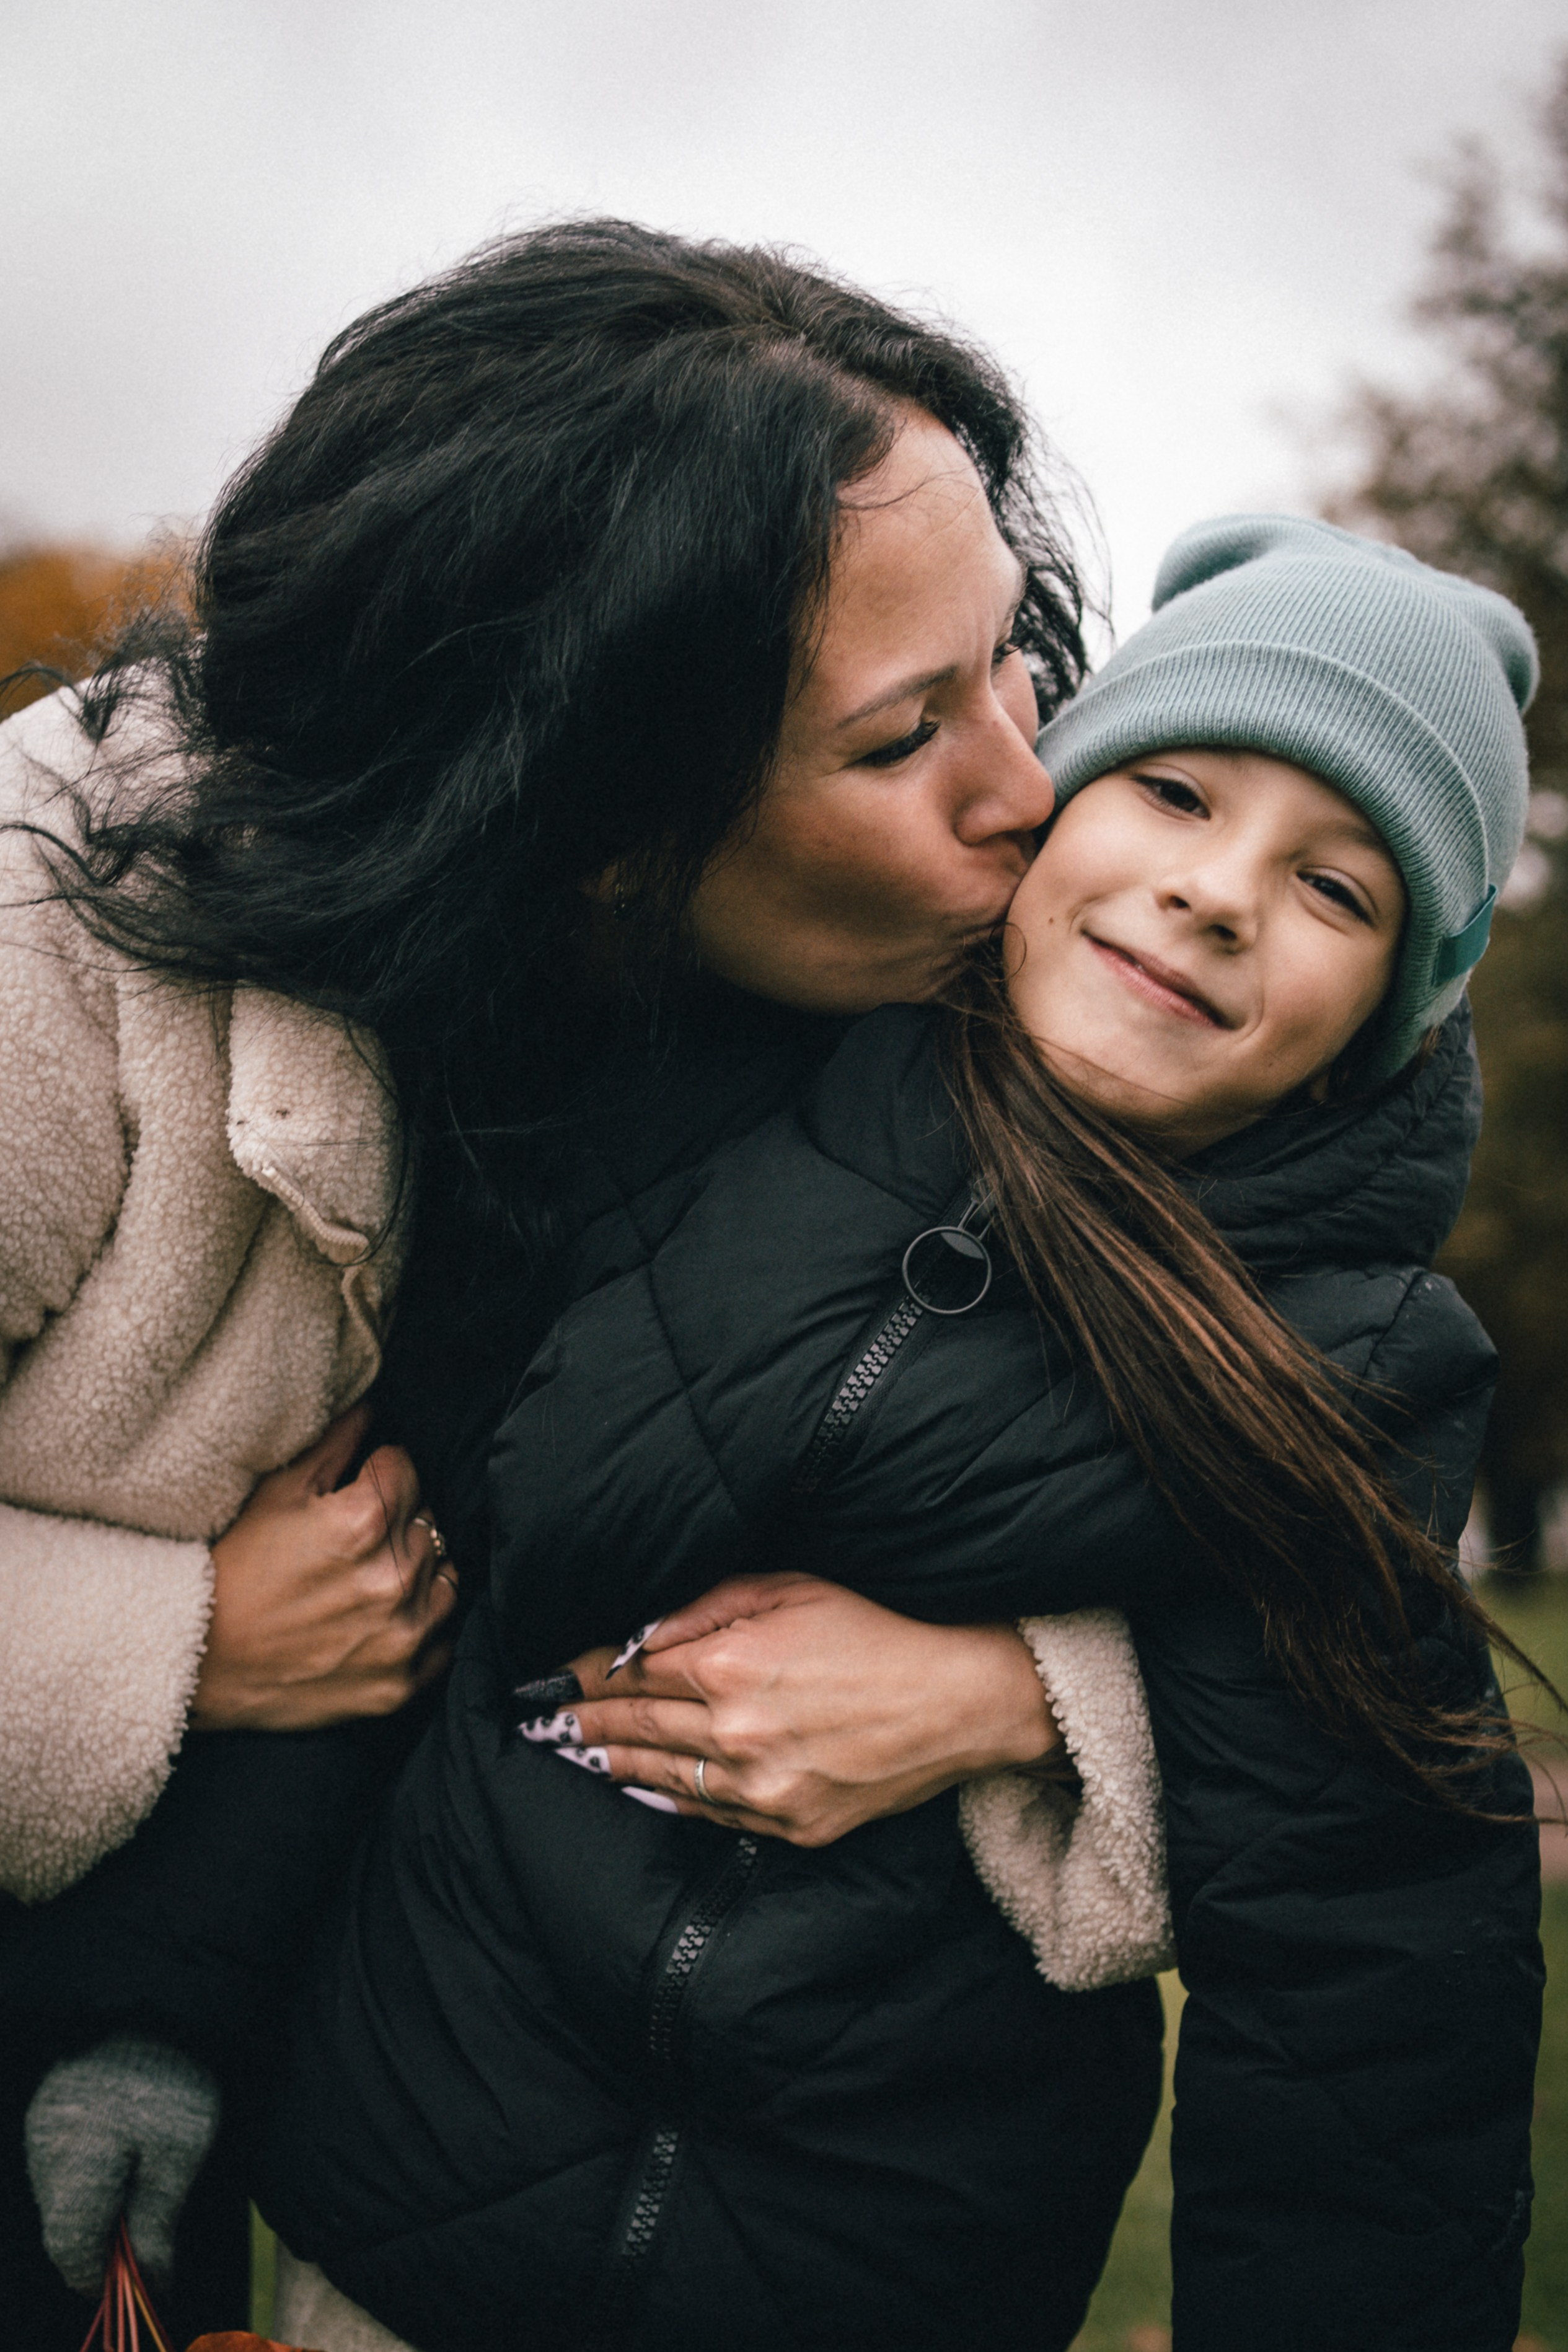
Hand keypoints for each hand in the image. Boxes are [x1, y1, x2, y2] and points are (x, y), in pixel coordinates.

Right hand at [25, 2036, 218, 2294]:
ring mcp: (41, 2125)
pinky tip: (124, 2159)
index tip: (135, 2282)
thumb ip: (156, 2222)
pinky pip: (60, 2161)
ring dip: (95, 2208)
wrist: (162, 2004)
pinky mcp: (49, 2106)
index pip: (70, 2246)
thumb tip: (151, 2281)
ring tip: (142, 2192)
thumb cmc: (175, 2081)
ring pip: (59, 2195)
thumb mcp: (180, 2155)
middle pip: (61, 2223)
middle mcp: (45, 2148)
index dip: (99, 2276)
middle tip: (147, 2240)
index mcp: (74, 2164)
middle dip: (100, 2242)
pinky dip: (88, 2176)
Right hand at [192, 1405, 456, 1731]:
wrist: (196, 1662)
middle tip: (355, 1536)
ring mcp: (400, 1636)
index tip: (355, 1486)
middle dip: (397, 1519)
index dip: (378, 1472)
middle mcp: (392, 1579)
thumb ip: (333, 1442)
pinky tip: (385, 1617)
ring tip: (373, 1573)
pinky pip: (444, 1639)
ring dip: (419, 1568)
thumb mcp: (274, 1492)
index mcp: (362, 1522)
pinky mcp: (400, 1683)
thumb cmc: (232, 1569)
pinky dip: (423, 1624)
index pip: (405, 1469)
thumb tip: (372, 1406)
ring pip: (445, 1575)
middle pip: (427, 1520)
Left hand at [555, 1573, 1059, 1847]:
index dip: (588, 1673)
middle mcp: (736, 1731)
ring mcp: (762, 1786)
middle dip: (585, 1722)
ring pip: (663, 1778)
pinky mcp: (791, 1824)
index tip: (556, 1677)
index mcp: (730, 1664)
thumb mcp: (791, 1587)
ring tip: (580, 1754)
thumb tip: (642, 1631)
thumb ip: (708, 1605)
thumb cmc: (878, 1628)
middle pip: (636, 1728)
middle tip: (544, 1721)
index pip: (632, 1672)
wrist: (960, 1700)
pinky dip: (670, 1799)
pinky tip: (645, 1790)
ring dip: (614, 1764)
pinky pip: (711, 1814)